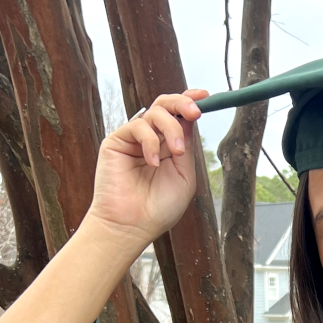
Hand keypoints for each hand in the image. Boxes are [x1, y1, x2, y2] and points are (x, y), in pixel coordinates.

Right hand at [86, 89, 207, 250]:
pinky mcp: (117, 141)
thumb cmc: (159, 208)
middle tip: (194, 112)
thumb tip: (190, 118)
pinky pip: (138, 126)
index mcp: (169, 146)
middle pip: (165, 105)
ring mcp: (134, 139)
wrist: (133, 226)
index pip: (178, 116)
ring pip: (155, 112)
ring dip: (171, 128)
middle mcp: (151, 139)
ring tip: (176, 152)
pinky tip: (152, 163)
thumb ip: (187, 146)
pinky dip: (151, 142)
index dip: (190, 101)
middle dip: (182, 103)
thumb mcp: (184, 175)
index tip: (205, 96)